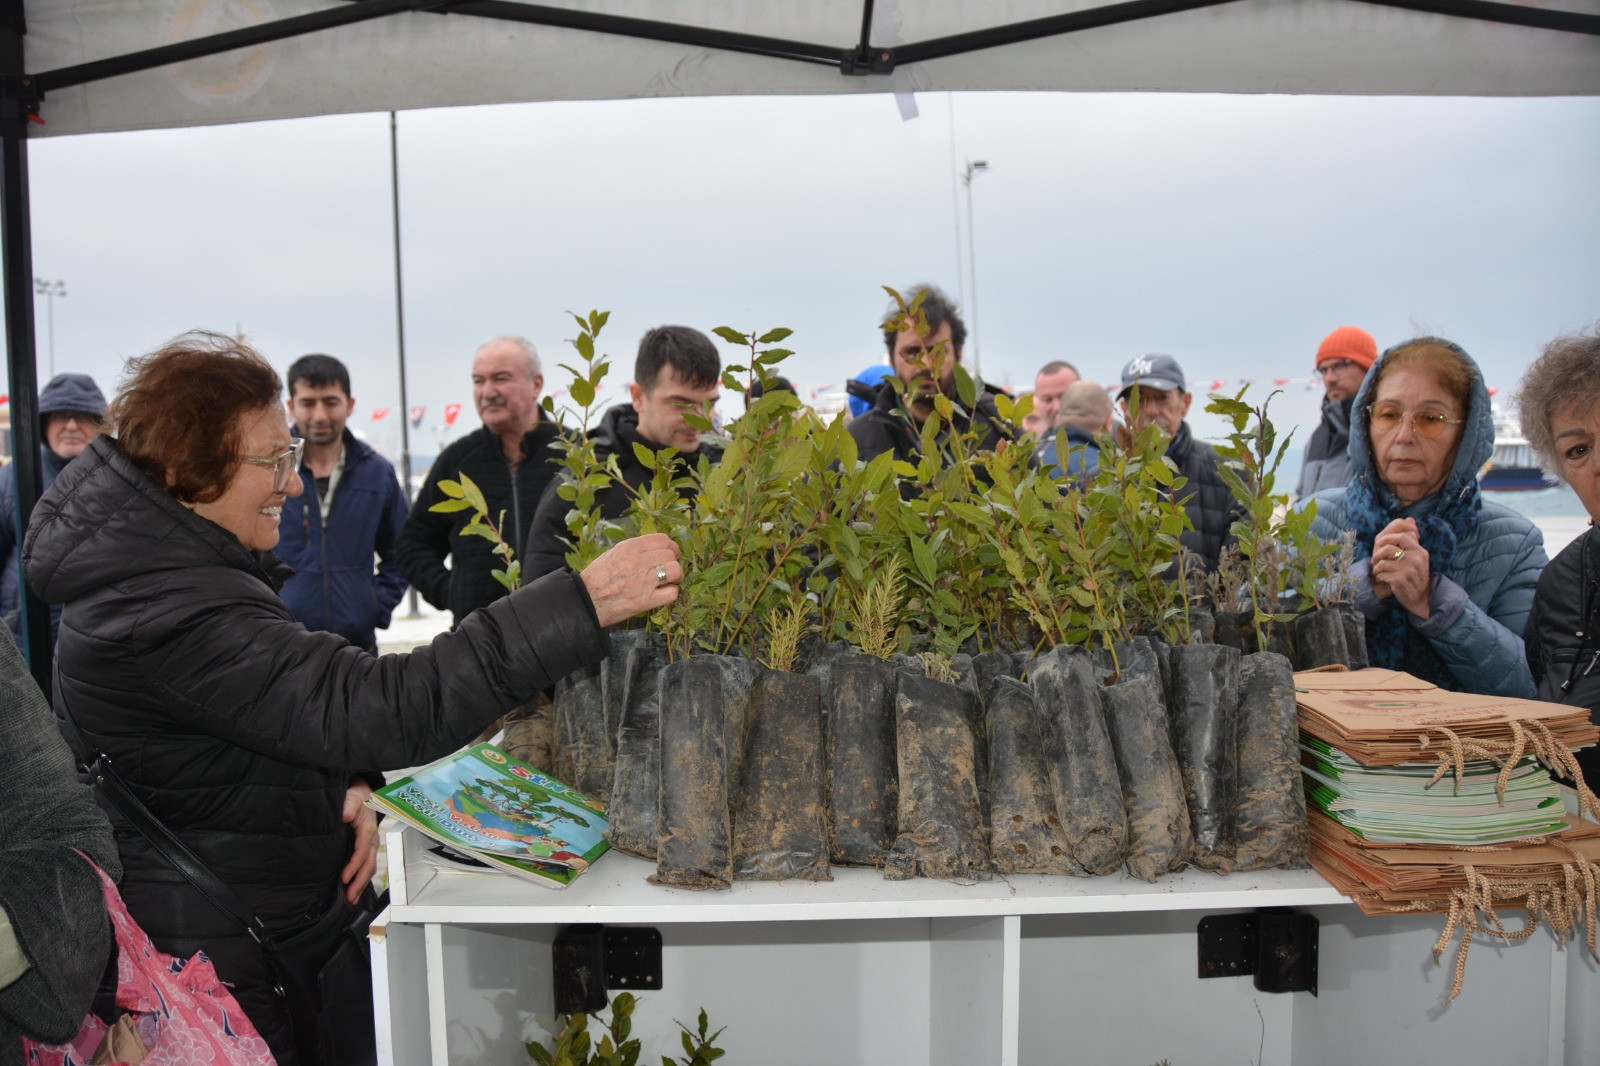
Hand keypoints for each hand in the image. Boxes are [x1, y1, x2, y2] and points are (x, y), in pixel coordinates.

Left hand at [341, 781, 378, 904]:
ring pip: (369, 868)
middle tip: (349, 897)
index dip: (354, 866)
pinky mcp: (367, 850)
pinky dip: (361, 880)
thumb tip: (345, 815)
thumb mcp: (352, 797)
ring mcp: (371, 846)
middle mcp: (372, 840)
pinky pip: (367, 867)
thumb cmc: (356, 798)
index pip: (362, 851)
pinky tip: (353, 891)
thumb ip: (349, 804)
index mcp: (368, 829)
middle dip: (360, 882)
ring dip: (361, 885)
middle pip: (369, 864)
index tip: (344, 878)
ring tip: (351, 900)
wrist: (364, 796)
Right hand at [580, 533, 682, 627]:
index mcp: (628, 547)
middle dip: (673, 562)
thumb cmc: (597, 577)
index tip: (671, 553)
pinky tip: (662, 594)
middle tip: (669, 570)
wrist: (585, 600)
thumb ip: (634, 549)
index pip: (662, 539)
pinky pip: (672, 593)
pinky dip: (670, 593)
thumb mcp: (613, 553)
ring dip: (675, 577)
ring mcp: (643, 581)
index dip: (671, 547)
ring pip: (675, 571)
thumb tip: (656, 548)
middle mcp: (637, 562)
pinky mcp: (645, 601)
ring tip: (669, 581)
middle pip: (670, 555)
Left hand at [1369, 518, 1430, 618]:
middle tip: (1375, 559)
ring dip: (1377, 567)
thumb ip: (1409, 539)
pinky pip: (1382, 574)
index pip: (1403, 535)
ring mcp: (1409, 571)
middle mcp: (1417, 559)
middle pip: (1390, 548)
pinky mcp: (1401, 581)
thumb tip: (1409, 519)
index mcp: (1420, 551)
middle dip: (1378, 552)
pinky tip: (1382, 579)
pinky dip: (1379, 576)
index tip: (1380, 543)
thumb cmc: (1413, 575)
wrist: (1420, 599)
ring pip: (1383, 562)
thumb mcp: (1414, 556)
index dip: (1388, 537)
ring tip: (1379, 571)